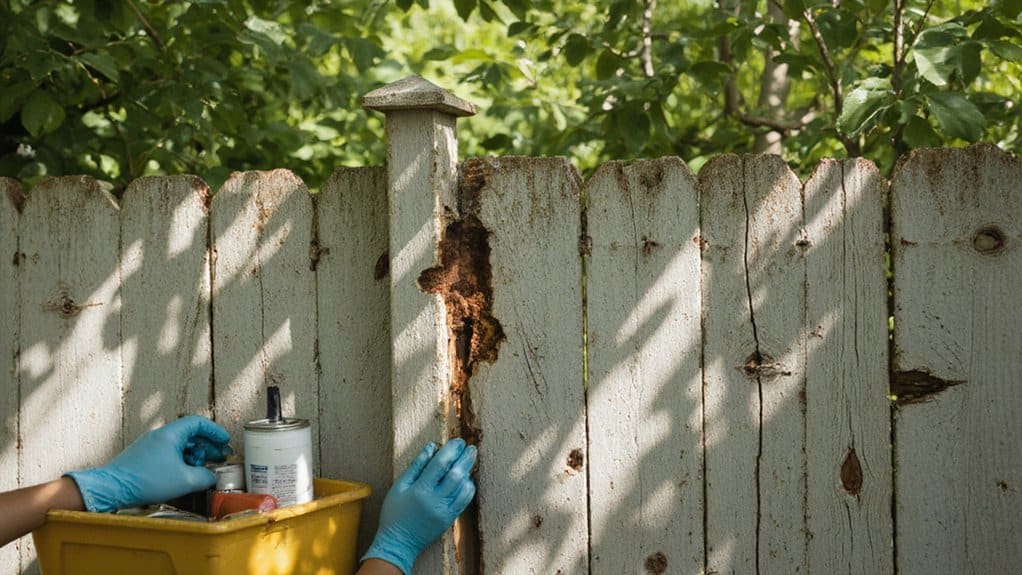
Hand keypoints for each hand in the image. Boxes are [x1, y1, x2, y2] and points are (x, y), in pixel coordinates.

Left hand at [65, 415, 230, 512]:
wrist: (111, 488)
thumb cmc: (144, 481)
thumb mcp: (184, 481)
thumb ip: (205, 477)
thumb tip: (211, 477)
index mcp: (170, 434)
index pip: (198, 423)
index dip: (215, 431)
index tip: (224, 441)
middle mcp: (159, 436)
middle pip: (190, 433)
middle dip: (207, 445)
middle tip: (219, 456)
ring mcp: (150, 446)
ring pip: (179, 444)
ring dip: (194, 454)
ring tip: (201, 468)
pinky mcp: (143, 458)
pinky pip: (169, 453)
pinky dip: (181, 460)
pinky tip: (183, 474)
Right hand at [363, 439, 476, 574]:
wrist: (398, 543)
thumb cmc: (394, 513)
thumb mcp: (399, 486)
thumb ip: (416, 466)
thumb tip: (431, 447)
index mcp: (420, 490)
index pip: (441, 464)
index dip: (451, 450)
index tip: (458, 442)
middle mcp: (435, 500)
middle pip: (457, 474)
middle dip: (465, 458)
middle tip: (471, 447)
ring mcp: (444, 511)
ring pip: (464, 487)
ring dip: (468, 472)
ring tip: (468, 461)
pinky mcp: (450, 519)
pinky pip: (465, 501)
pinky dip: (468, 488)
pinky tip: (466, 480)